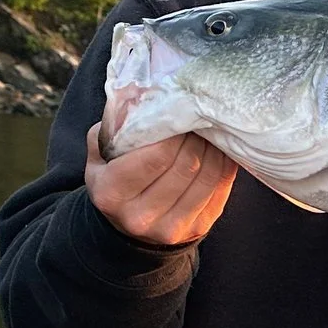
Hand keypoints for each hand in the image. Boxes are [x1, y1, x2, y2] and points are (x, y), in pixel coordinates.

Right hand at [84, 123, 236, 246]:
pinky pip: (220, 189)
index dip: (174, 130)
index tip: (179, 115)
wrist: (128, 219)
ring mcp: (170, 228)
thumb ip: (119, 124)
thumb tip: (153, 97)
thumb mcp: (102, 148)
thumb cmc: (114, 173)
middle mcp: (138, 217)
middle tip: (197, 118)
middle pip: (186, 165)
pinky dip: (224, 165)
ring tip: (208, 132)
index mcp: (110, 193)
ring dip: (214, 148)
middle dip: (196, 137)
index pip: (156, 156)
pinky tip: (218, 150)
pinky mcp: (196, 230)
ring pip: (207, 177)